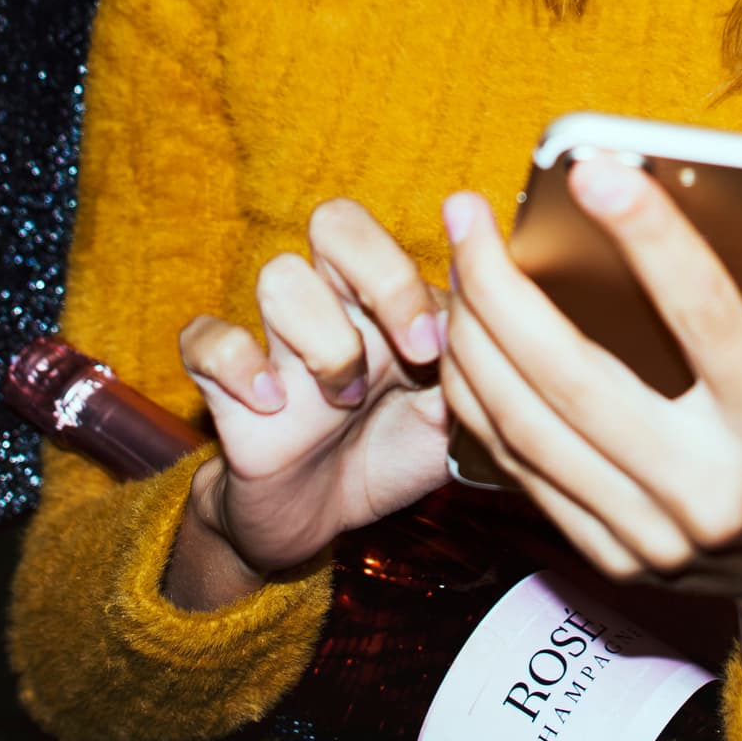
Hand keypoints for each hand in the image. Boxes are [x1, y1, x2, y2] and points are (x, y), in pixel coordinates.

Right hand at [175, 200, 451, 587]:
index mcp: (392, 301)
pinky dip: (237, 364)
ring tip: (344, 399)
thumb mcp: (454, 421)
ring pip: (280, 274)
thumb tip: (538, 340)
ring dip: (323, 337)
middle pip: (337, 222)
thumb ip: (485, 374)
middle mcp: (336, 303)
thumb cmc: (392, 453)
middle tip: (410, 350)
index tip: (443, 350)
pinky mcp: (224, 382)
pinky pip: (203, 338)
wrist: (317, 519)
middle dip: (381, 277)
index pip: (406, 239)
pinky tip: (272, 404)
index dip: (426, 282)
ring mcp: (277, 338)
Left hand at [438, 155, 741, 646]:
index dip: (652, 241)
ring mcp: (650, 532)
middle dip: (504, 289)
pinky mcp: (608, 552)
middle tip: (468, 213)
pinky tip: (462, 337)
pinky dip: (477, 399)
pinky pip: (518, 468)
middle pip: (576, 376)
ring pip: (527, 425)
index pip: (707, 321)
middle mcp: (709, 490)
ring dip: (474, 338)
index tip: (596, 171)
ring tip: (456, 261)